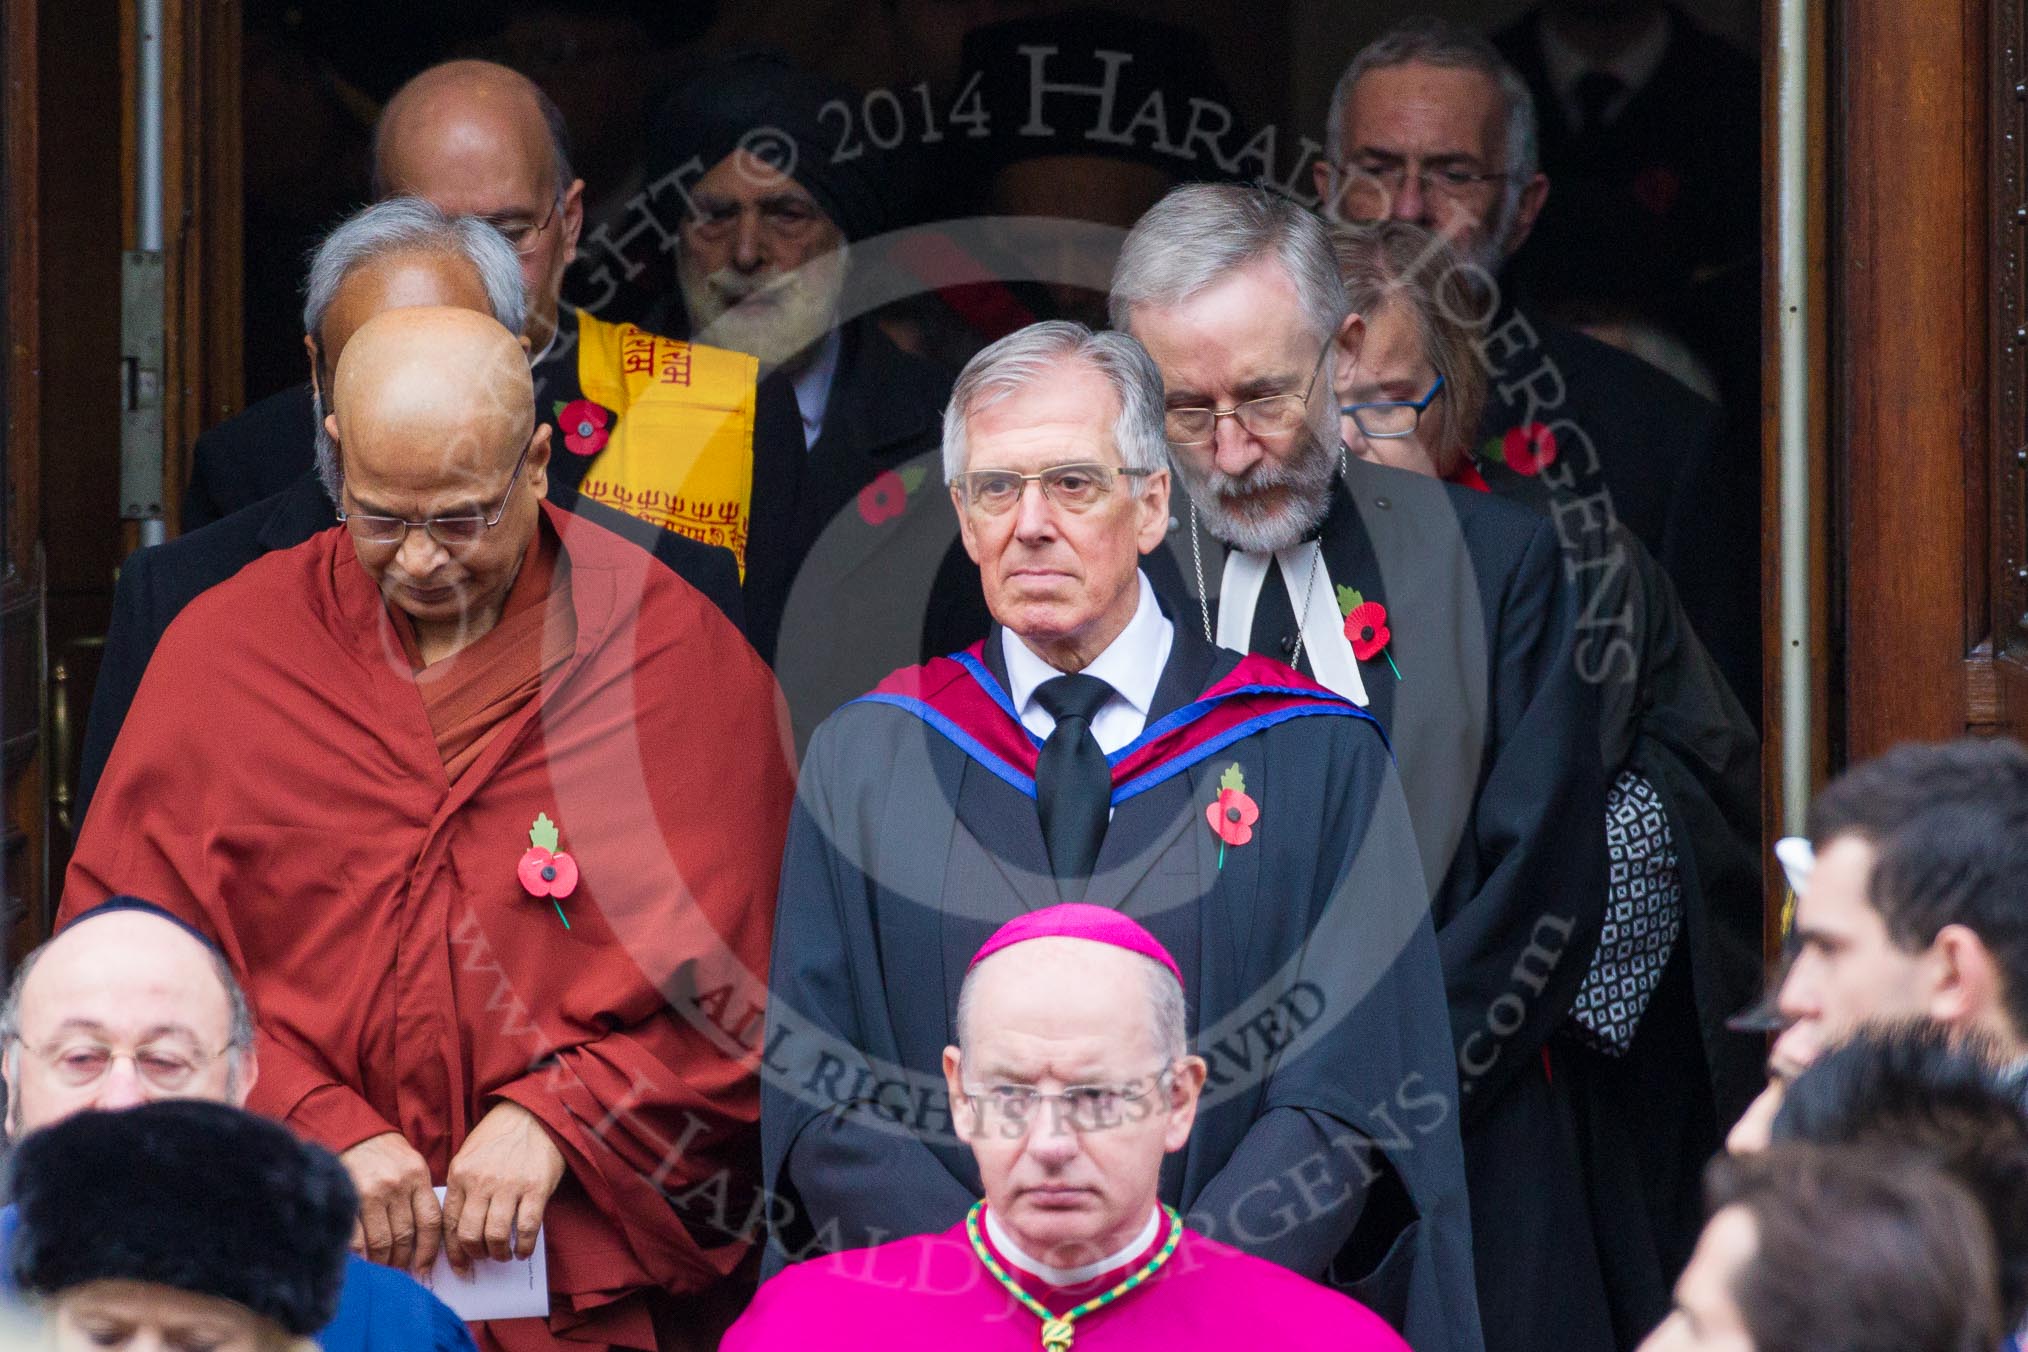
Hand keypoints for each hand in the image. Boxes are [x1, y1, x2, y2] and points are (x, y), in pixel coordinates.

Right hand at [339, 1132, 442, 1276]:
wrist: (355, 1134)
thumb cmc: (387, 1156)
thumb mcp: (412, 1167)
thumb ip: (419, 1197)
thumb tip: (423, 1241)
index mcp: (417, 1178)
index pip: (431, 1222)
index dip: (429, 1250)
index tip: (424, 1268)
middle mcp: (397, 1186)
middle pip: (405, 1235)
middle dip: (403, 1259)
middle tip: (399, 1270)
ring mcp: (372, 1193)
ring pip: (382, 1241)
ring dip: (382, 1261)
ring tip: (382, 1268)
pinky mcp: (348, 1198)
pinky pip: (356, 1237)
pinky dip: (360, 1255)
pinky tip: (362, 1261)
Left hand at [442, 1101, 566, 1274]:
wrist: (532, 1113)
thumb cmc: (499, 1138)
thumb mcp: (469, 1156)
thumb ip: (462, 1188)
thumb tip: (460, 1229)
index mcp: (460, 1174)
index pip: (450, 1225)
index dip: (454, 1253)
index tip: (461, 1267)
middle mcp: (481, 1182)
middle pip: (470, 1235)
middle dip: (477, 1254)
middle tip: (485, 1257)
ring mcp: (509, 1185)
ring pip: (496, 1236)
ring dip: (500, 1253)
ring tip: (505, 1254)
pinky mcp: (536, 1187)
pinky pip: (527, 1228)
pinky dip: (525, 1246)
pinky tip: (524, 1250)